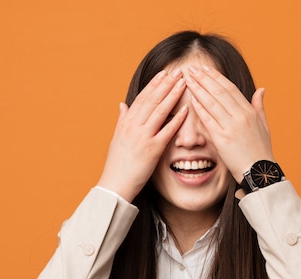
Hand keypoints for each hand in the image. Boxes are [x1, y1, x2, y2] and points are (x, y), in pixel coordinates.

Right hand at [98, 69, 187, 201]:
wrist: (115, 184)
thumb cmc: (118, 163)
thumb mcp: (117, 138)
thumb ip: (122, 119)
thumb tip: (122, 104)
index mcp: (126, 122)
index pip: (142, 98)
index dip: (154, 84)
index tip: (164, 73)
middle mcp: (133, 126)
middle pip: (152, 100)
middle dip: (166, 84)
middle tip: (178, 71)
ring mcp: (142, 137)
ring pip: (159, 111)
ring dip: (172, 95)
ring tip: (183, 83)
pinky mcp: (151, 150)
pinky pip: (166, 131)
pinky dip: (176, 120)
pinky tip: (186, 110)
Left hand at [185, 65, 273, 182]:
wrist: (259, 172)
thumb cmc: (261, 150)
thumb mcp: (264, 125)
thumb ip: (260, 106)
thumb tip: (261, 89)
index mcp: (249, 112)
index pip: (230, 89)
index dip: (216, 77)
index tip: (205, 69)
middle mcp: (241, 116)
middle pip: (219, 92)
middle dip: (204, 79)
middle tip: (192, 69)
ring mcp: (231, 127)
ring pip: (212, 103)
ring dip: (198, 89)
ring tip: (188, 79)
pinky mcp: (223, 139)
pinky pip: (208, 120)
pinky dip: (199, 109)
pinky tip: (191, 99)